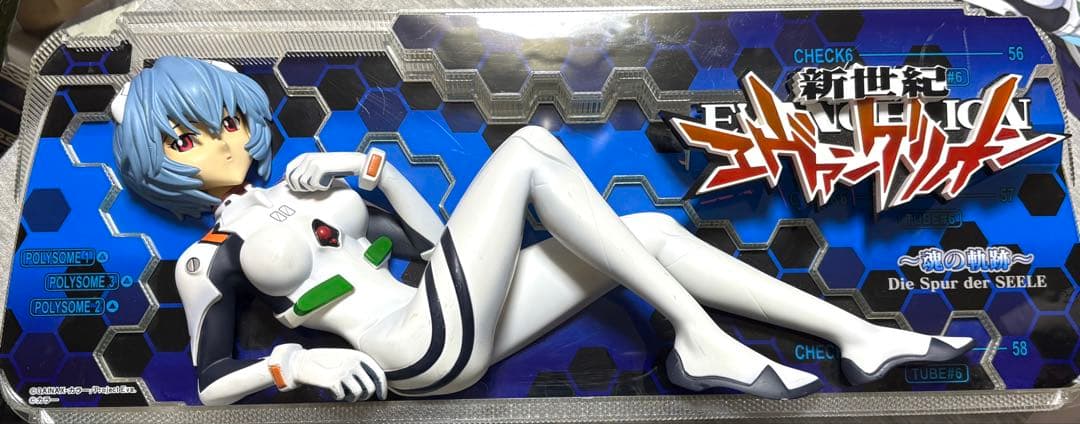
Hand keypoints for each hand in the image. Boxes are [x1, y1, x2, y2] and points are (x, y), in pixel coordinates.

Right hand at [271, 344, 387, 400]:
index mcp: (359, 356)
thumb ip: (359, 367)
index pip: (378, 374)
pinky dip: (337, 396)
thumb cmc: (325, 362)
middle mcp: (354, 363)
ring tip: (344, 394)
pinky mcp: (333, 381)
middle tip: (357, 397)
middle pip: (369, 387)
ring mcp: (344, 372)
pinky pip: (342, 396)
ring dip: (352, 398)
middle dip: (365, 396)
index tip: (381, 396)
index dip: (382, 387)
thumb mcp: (345, 358)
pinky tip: (332, 390)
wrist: (302, 362)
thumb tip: (373, 385)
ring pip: (358, 394)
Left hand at [285, 152, 365, 191]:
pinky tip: (327, 184)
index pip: (288, 169)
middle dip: (300, 188)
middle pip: (293, 178)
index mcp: (304, 156)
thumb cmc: (337, 165)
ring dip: (312, 188)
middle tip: (310, 189)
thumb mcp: (318, 165)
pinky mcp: (320, 168)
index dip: (289, 181)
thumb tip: (293, 182)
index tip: (296, 187)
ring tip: (320, 185)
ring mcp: (313, 162)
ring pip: (303, 183)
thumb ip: (305, 171)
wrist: (351, 161)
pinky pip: (314, 184)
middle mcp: (307, 158)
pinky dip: (320, 187)